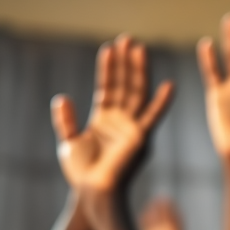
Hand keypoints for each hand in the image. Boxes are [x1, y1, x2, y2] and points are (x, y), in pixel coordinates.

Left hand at [51, 35, 172, 196]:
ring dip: (137, 71)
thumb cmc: (82, 173)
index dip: (108, 69)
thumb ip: (66, 120)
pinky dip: (162, 101)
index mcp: (105, 121)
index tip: (108, 48)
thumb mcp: (69, 142)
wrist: (92, 191)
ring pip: (136, 93)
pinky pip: (153, 116)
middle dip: (125, 63)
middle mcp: (122, 122)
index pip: (107, 88)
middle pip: (125, 86)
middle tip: (128, 39)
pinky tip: (168, 85)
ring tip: (137, 47)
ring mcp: (132, 128)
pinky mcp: (140, 137)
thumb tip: (61, 98)